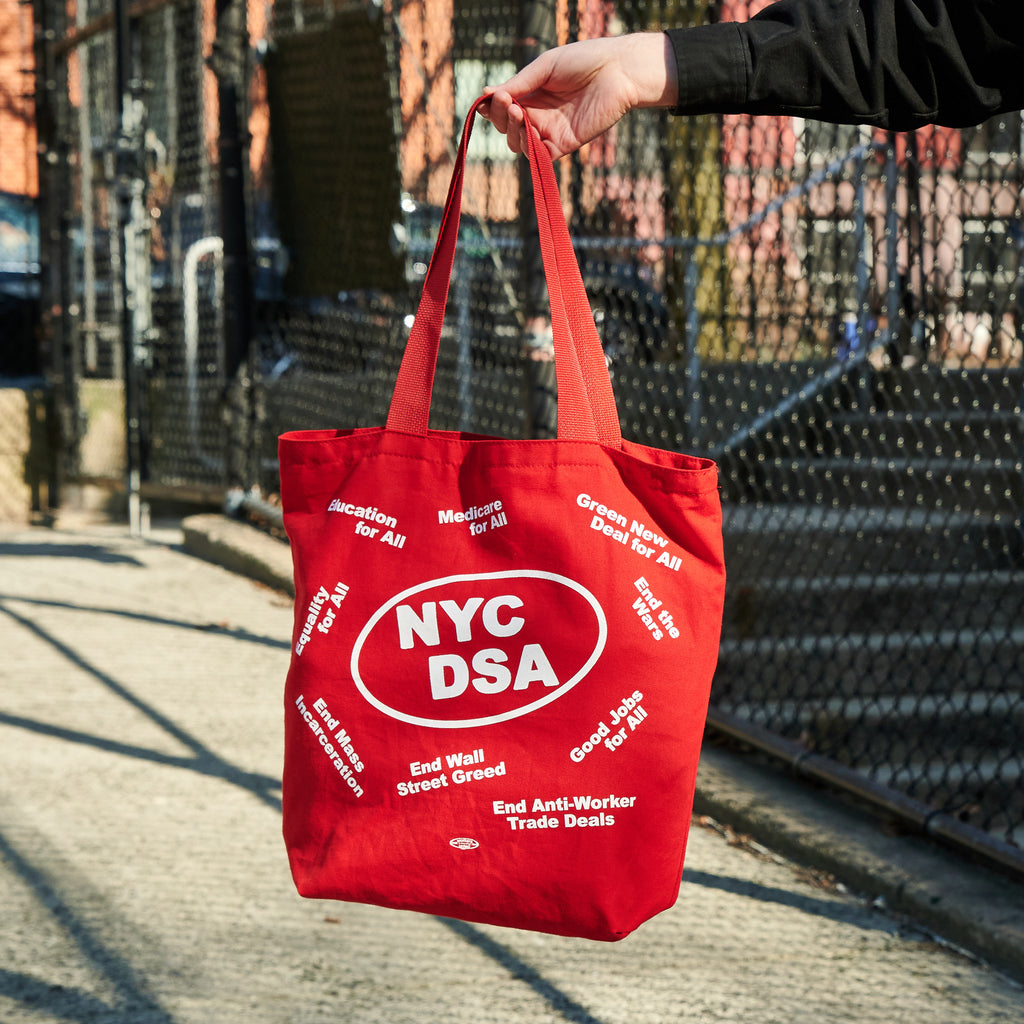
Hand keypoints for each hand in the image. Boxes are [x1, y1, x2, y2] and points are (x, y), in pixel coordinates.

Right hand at [480, 33, 677, 159]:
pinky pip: (539, 156)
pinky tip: (530, 131)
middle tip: (506, 102)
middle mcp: (538, 115)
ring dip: (512, 131)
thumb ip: (519, 83)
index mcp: (532, 94)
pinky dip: (529, 148)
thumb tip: (486, 95)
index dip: (492, 107)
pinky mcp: (563, 145)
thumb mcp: (544, 67)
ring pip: (518, 144)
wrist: (617, 72)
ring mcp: (550, 131)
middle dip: (500, 118)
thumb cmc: (584, 61)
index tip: (489, 98)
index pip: (503, 108)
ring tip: (517, 113)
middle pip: (507, 128)